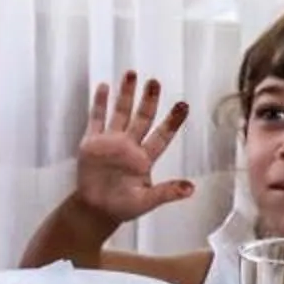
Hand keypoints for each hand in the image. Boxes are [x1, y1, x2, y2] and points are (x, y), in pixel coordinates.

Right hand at [73, 73, 196, 226]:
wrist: (95, 210)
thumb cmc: (122, 207)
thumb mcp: (146, 201)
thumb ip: (166, 193)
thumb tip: (191, 189)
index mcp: (144, 158)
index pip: (162, 135)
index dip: (172, 121)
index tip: (183, 105)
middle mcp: (129, 146)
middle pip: (142, 118)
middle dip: (148, 100)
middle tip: (155, 81)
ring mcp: (110, 142)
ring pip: (120, 113)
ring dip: (125, 94)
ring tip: (131, 73)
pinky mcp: (92, 143)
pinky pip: (96, 119)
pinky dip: (99, 103)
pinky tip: (104, 87)